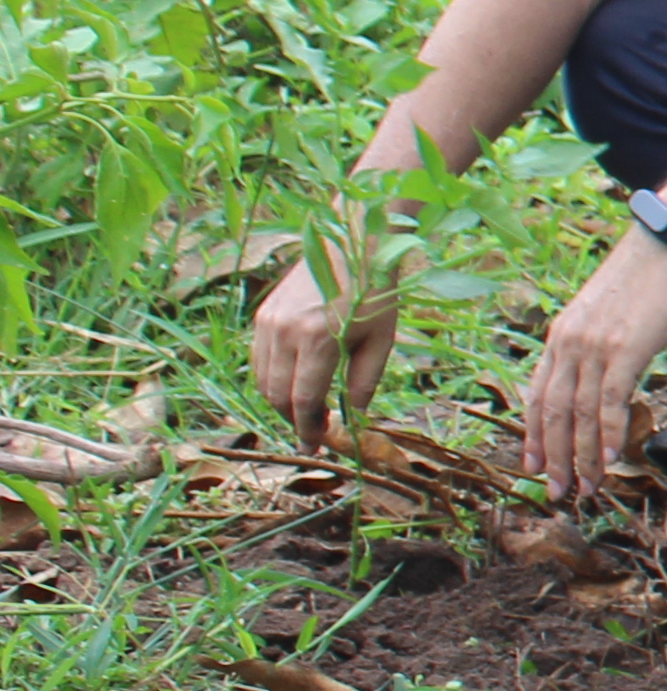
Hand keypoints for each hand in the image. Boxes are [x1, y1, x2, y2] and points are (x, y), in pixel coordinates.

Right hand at [251, 237, 401, 446]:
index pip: (304, 401)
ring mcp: (268, 322)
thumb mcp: (381, 340)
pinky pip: (260, 359)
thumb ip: (363, 383)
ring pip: (263, 380)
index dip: (309, 429)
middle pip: (277, 395)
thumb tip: (353, 421)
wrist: (351, 242)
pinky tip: (294, 384)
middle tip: (313, 434)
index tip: (316, 448)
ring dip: (281, 402)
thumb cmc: (375, 292)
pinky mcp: (262, 314)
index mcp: (318, 340)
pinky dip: (273, 379)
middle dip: (293, 420)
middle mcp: (285, 332)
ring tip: (305, 412)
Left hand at [525, 231, 666, 498]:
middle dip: (552, 457)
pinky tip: (611, 458)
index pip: (537, 396)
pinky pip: (610, 402)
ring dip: (581, 456)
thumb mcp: (603, 313)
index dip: (533, 436)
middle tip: (556, 492)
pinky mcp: (623, 351)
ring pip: (579, 415)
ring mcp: (593, 348)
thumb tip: (599, 375)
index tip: (533, 467)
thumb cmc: (642, 279)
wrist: (666, 248)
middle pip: (553, 413)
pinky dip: (609, 434)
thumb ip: (592, 344)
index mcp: (558, 337)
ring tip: (586, 487)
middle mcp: (567, 345)